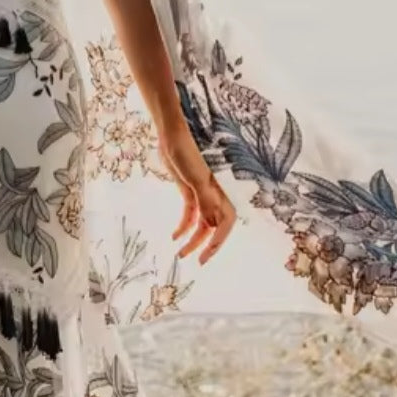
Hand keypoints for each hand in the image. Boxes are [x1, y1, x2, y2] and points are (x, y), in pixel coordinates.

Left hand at [159, 137, 236, 264]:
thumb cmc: (186, 151)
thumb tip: (213, 223)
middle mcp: (214, 195)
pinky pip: (189, 214)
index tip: (207, 255)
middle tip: (197, 261)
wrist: (170, 135)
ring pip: (201, 223)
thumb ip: (206, 200)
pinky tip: (175, 236)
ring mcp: (202, 193)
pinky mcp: (189, 190)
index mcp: (220, 192)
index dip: (219, 240)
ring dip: (192, 239)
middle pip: (214, 226)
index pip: (226, 222)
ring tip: (180, 253)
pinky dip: (183, 226)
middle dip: (206, 245)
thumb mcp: (195, 177)